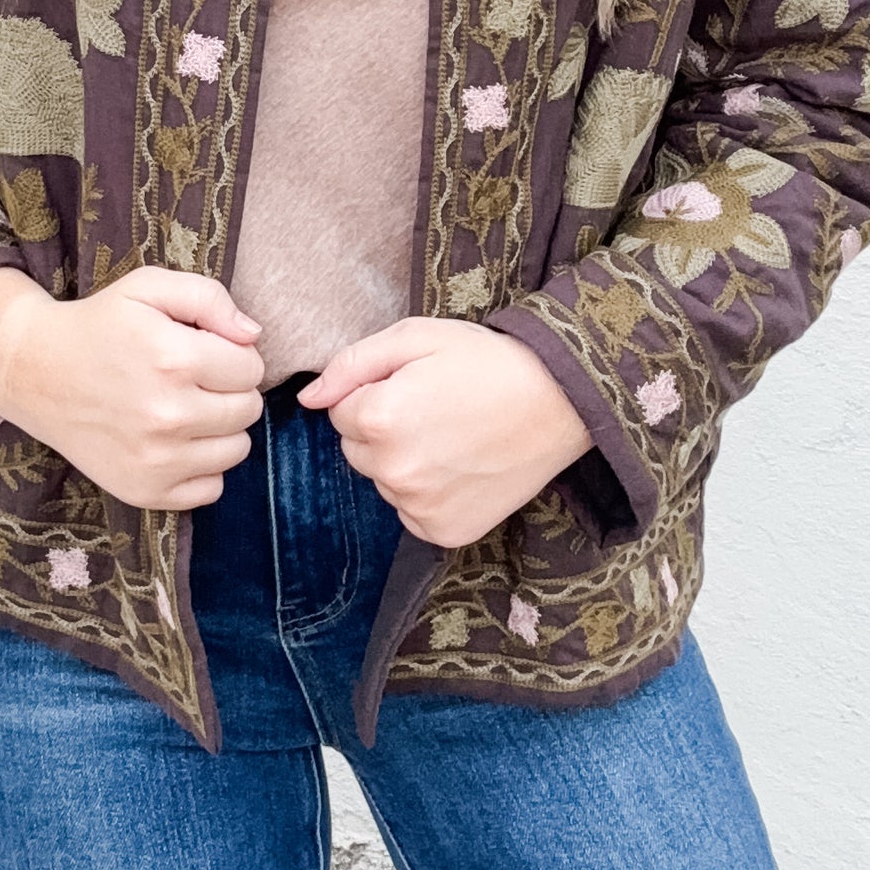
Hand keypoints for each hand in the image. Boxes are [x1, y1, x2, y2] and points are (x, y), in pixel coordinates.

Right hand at [0, 265, 266, 510]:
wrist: (35, 373)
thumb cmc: (99, 325)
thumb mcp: (148, 287)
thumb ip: (209, 297)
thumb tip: (253, 334)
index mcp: (174, 359)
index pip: (252, 368)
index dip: (234, 354)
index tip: (205, 350)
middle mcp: (168, 415)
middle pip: (248, 410)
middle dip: (230, 390)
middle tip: (195, 379)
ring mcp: (156, 461)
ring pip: (237, 450)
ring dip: (220, 429)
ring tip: (185, 407)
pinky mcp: (145, 492)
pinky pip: (211, 489)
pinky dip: (202, 467)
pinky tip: (175, 442)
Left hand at [299, 317, 591, 548]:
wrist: (561, 402)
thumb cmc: (487, 361)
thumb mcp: (416, 337)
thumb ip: (352, 364)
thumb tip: (308, 398)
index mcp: (379, 418)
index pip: (339, 412)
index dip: (375, 393)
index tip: (415, 385)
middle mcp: (394, 471)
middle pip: (357, 451)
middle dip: (382, 429)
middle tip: (434, 408)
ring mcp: (420, 507)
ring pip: (384, 482)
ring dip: (404, 462)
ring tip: (454, 435)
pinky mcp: (445, 532)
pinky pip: (411, 512)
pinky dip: (428, 493)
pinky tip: (462, 466)